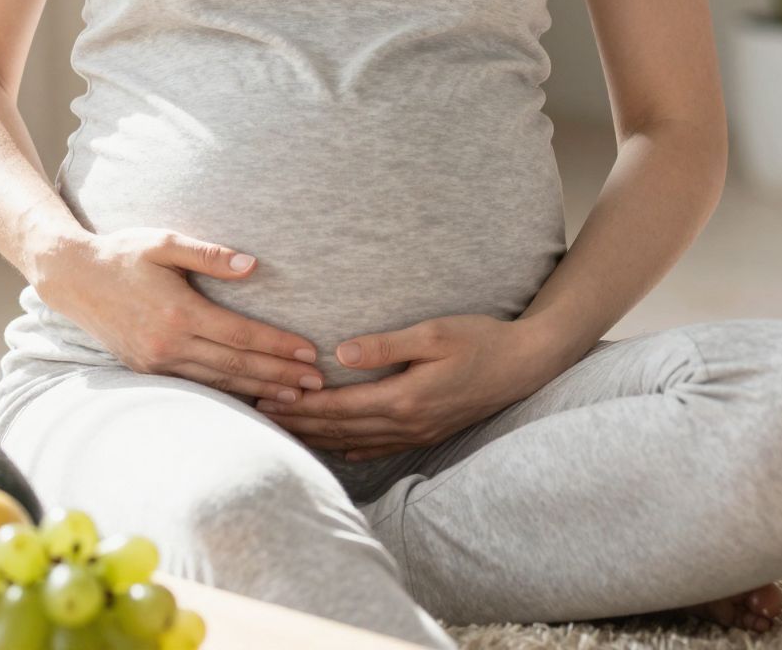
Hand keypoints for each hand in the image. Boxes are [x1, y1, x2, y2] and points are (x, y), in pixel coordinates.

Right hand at [30, 228, 323, 401]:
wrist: (73, 278)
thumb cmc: (123, 253)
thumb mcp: (164, 242)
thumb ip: (209, 254)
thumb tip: (252, 264)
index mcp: (179, 312)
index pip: (241, 335)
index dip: (278, 345)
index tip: (310, 352)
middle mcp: (168, 344)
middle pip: (236, 366)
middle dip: (280, 375)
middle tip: (318, 383)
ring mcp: (156, 363)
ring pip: (219, 383)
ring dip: (260, 391)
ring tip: (297, 397)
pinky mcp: (147, 371)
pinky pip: (198, 387)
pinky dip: (229, 395)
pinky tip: (253, 398)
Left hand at [253, 314, 551, 461]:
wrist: (524, 365)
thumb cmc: (480, 340)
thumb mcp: (433, 334)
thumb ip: (386, 345)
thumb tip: (340, 353)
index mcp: (405, 398)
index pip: (339, 407)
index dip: (300, 405)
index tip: (266, 398)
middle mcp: (407, 424)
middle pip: (339, 430)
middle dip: (297, 423)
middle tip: (257, 415)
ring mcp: (418, 433)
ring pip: (354, 441)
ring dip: (317, 436)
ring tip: (283, 429)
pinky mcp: (426, 433)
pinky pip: (379, 447)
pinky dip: (349, 447)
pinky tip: (333, 446)